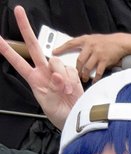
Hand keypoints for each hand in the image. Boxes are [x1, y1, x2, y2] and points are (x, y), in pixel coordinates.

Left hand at [0, 5, 82, 129]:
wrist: (76, 119)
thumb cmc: (60, 114)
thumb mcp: (50, 105)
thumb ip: (52, 88)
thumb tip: (57, 75)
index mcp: (34, 80)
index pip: (18, 62)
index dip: (7, 50)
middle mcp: (44, 72)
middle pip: (34, 47)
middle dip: (26, 28)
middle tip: (18, 11)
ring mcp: (58, 72)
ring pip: (56, 61)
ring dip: (62, 76)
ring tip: (65, 92)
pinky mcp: (71, 74)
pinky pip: (70, 70)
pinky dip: (72, 81)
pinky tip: (71, 90)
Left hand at [54, 33, 126, 82]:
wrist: (120, 42)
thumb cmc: (106, 42)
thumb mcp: (93, 39)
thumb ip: (84, 46)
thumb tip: (75, 54)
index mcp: (86, 40)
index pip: (70, 43)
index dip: (61, 48)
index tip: (54, 52)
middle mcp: (90, 46)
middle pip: (79, 60)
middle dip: (76, 69)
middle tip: (74, 74)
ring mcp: (97, 53)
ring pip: (87, 67)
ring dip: (84, 75)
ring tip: (83, 79)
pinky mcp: (104, 60)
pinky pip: (98, 72)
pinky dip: (95, 78)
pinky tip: (94, 81)